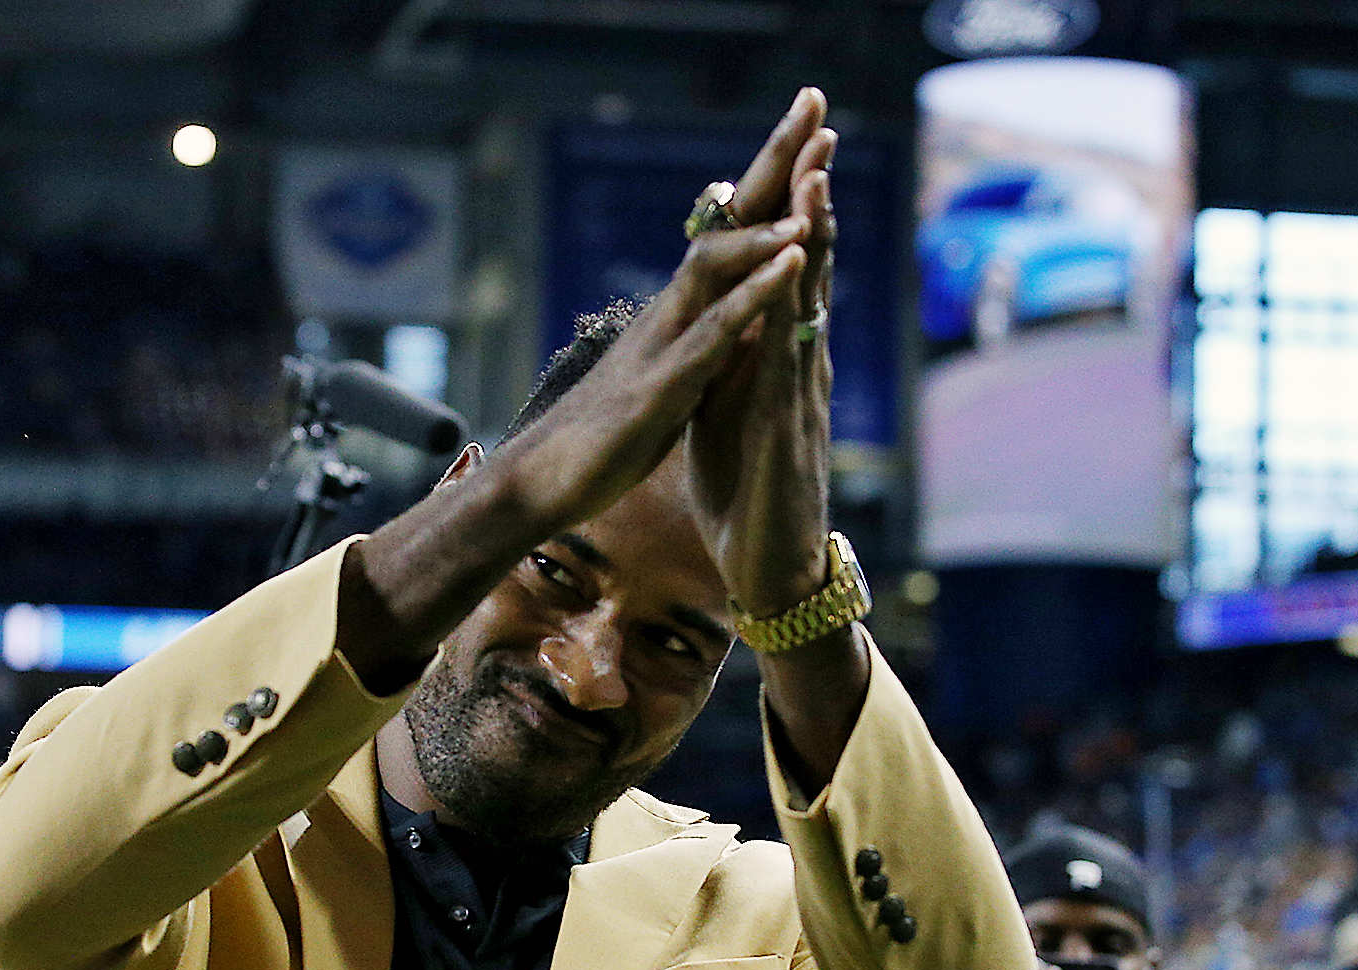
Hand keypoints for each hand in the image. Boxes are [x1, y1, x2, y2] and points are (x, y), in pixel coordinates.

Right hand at [480, 92, 824, 543]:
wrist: (543, 482)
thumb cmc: (605, 434)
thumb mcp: (667, 373)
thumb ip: (699, 332)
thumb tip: (728, 297)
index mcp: (681, 312)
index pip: (731, 226)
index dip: (770, 174)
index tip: (809, 121)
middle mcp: (671, 312)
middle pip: (726, 220)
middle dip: (771, 161)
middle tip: (811, 98)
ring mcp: (663, 346)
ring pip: (718, 269)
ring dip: (767, 228)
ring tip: (814, 187)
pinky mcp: (660, 390)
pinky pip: (714, 333)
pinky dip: (754, 296)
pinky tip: (790, 265)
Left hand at [688, 109, 837, 618]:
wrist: (767, 567)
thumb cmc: (746, 490)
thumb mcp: (728, 408)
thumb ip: (729, 358)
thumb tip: (720, 309)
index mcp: (776, 357)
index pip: (787, 269)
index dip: (788, 210)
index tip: (789, 146)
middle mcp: (798, 364)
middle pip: (808, 268)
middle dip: (812, 201)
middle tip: (818, 129)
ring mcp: (800, 394)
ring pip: (808, 304)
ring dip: (813, 242)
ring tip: (816, 179)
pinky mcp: (789, 430)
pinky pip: (788, 365)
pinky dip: (790, 319)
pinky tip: (792, 281)